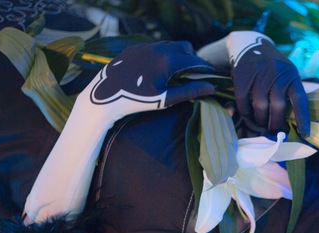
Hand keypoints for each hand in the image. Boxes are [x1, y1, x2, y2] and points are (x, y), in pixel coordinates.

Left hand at [85, 41, 216, 120]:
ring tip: (178, 73)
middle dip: (193, 59)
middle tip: (195, 74)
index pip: (195, 61)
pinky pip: (154, 47)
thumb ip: (190, 91)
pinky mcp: (134, 48)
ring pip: (169, 45)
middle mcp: (157, 48)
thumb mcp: (165, 99)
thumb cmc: (136, 101)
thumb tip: (212, 88)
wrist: (105, 96)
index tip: (213, 76)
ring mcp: (144, 46)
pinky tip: (158, 70)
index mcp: (167, 60)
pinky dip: (162, 56)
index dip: (206, 68)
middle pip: (185, 47)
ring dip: (178, 56)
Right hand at [230, 37, 309, 137]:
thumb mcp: (285, 74)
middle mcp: (277, 73)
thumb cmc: (271, 68)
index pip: (300, 99)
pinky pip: (243, 102)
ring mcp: (259, 73)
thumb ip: (289, 94)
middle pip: (278, 107)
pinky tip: (248, 115)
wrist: (249, 45)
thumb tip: (293, 124)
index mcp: (292, 74)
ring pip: (260, 107)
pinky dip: (245, 112)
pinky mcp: (243, 75)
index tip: (305, 134)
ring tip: (261, 124)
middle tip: (274, 133)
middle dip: (276, 124)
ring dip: (260, 120)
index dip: (303, 118)